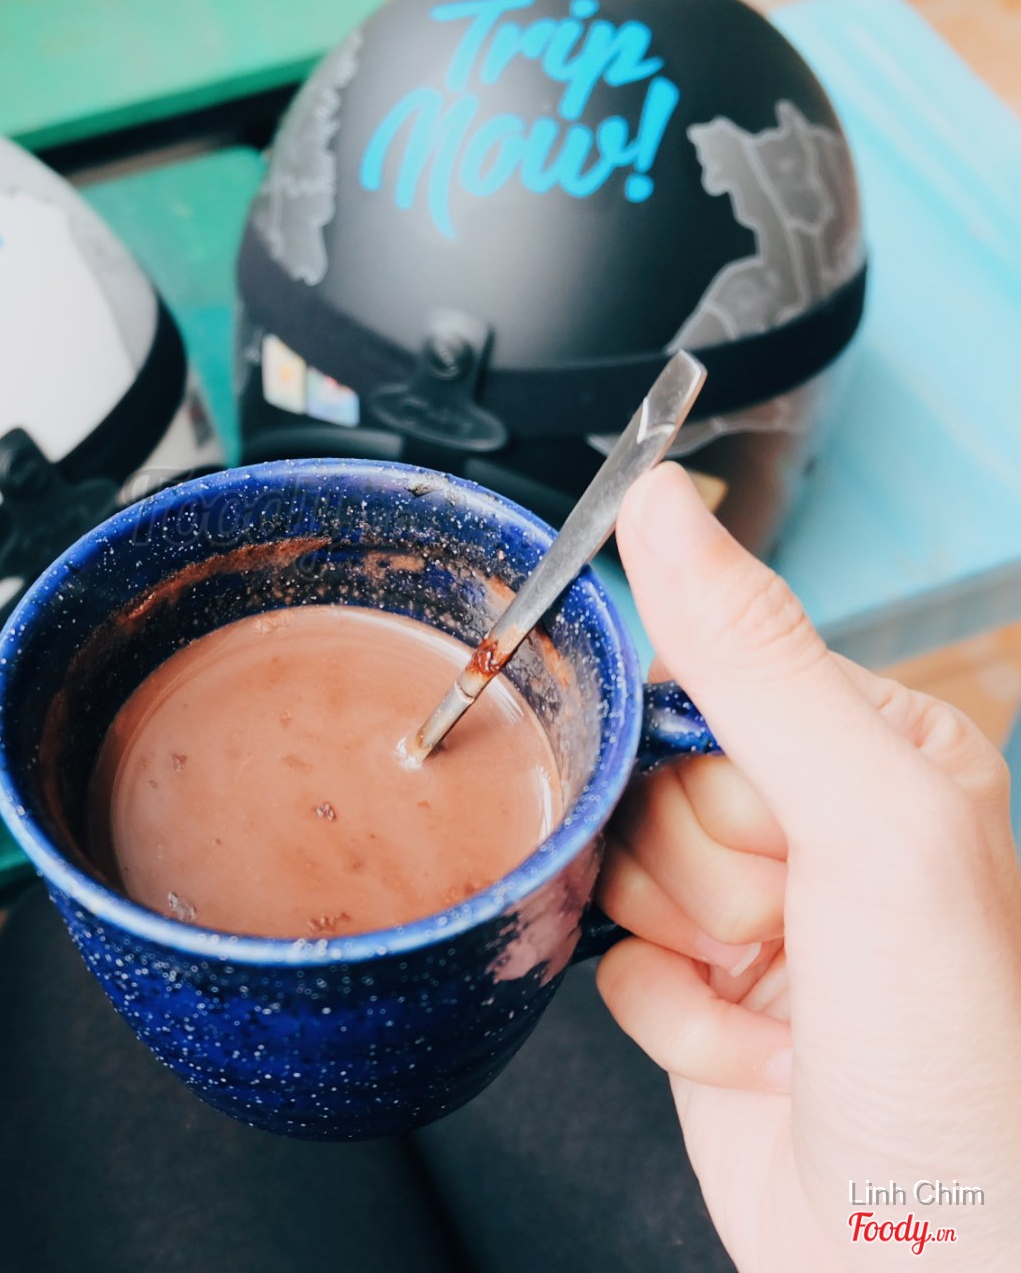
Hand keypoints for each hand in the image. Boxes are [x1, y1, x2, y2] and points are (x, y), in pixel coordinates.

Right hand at [597, 462, 1020, 1270]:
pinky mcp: (704, 993)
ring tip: (771, 993)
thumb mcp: (866, 823)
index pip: (707, 676)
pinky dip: (667, 1014)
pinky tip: (750, 1052)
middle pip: (651, 775)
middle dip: (693, 866)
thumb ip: (752, 656)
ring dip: (673, 940)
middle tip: (783, 930)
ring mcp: (760, 912)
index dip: (702, 755)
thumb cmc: (957, 1062)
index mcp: (875, 750)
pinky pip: (613, 960)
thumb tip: (662, 505)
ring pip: (618, 859)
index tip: (754, 824)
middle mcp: (818, 825)